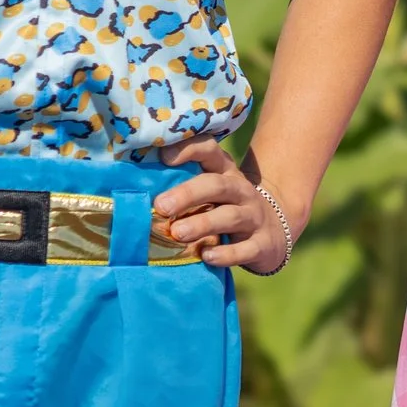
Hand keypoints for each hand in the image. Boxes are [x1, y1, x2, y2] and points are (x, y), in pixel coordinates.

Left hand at [154, 137, 297, 273]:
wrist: (272, 232)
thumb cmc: (226, 208)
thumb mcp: (211, 191)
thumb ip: (183, 184)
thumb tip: (135, 186)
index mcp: (225, 172)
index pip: (210, 151)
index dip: (189, 149)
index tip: (163, 157)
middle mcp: (241, 190)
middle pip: (216, 185)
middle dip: (188, 194)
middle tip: (161, 206)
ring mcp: (254, 217)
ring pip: (229, 217)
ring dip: (202, 224)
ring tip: (177, 233)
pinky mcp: (262, 244)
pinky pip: (245, 249)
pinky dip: (226, 254)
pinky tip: (207, 257)